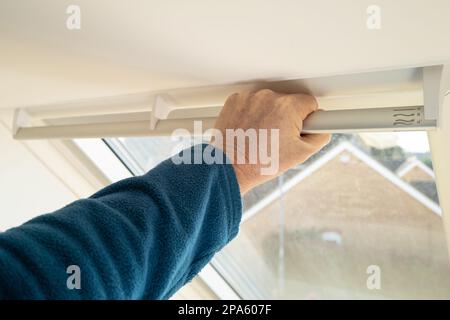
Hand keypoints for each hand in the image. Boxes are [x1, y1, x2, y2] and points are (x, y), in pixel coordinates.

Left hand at [212, 89, 330, 193]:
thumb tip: (324, 126)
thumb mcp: (301, 154)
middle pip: (288, 101)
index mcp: (288, 106)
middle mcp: (268, 96)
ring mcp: (249, 97)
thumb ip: (320, 136)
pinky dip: (251, 113)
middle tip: (277, 138)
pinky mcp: (234, 100)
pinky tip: (249, 130)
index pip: (309, 102)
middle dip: (287, 117)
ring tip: (260, 136)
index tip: (299, 129)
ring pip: (269, 101)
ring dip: (269, 113)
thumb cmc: (261, 163)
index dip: (306, 119)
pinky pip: (251, 102)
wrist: (229, 168)